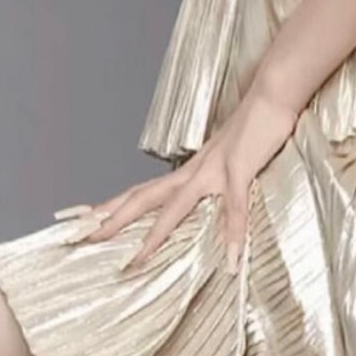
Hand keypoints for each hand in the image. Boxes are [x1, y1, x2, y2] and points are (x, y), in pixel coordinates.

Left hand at [68, 81, 299, 274]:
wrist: (272, 93)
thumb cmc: (256, 123)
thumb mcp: (230, 155)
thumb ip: (219, 176)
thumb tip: (214, 196)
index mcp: (190, 168)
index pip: (143, 190)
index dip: (114, 206)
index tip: (86, 221)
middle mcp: (194, 170)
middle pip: (144, 197)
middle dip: (113, 220)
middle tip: (83, 239)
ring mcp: (215, 170)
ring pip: (175, 206)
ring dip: (154, 235)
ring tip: (135, 262)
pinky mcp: (239, 170)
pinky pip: (234, 208)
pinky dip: (232, 234)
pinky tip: (231, 258)